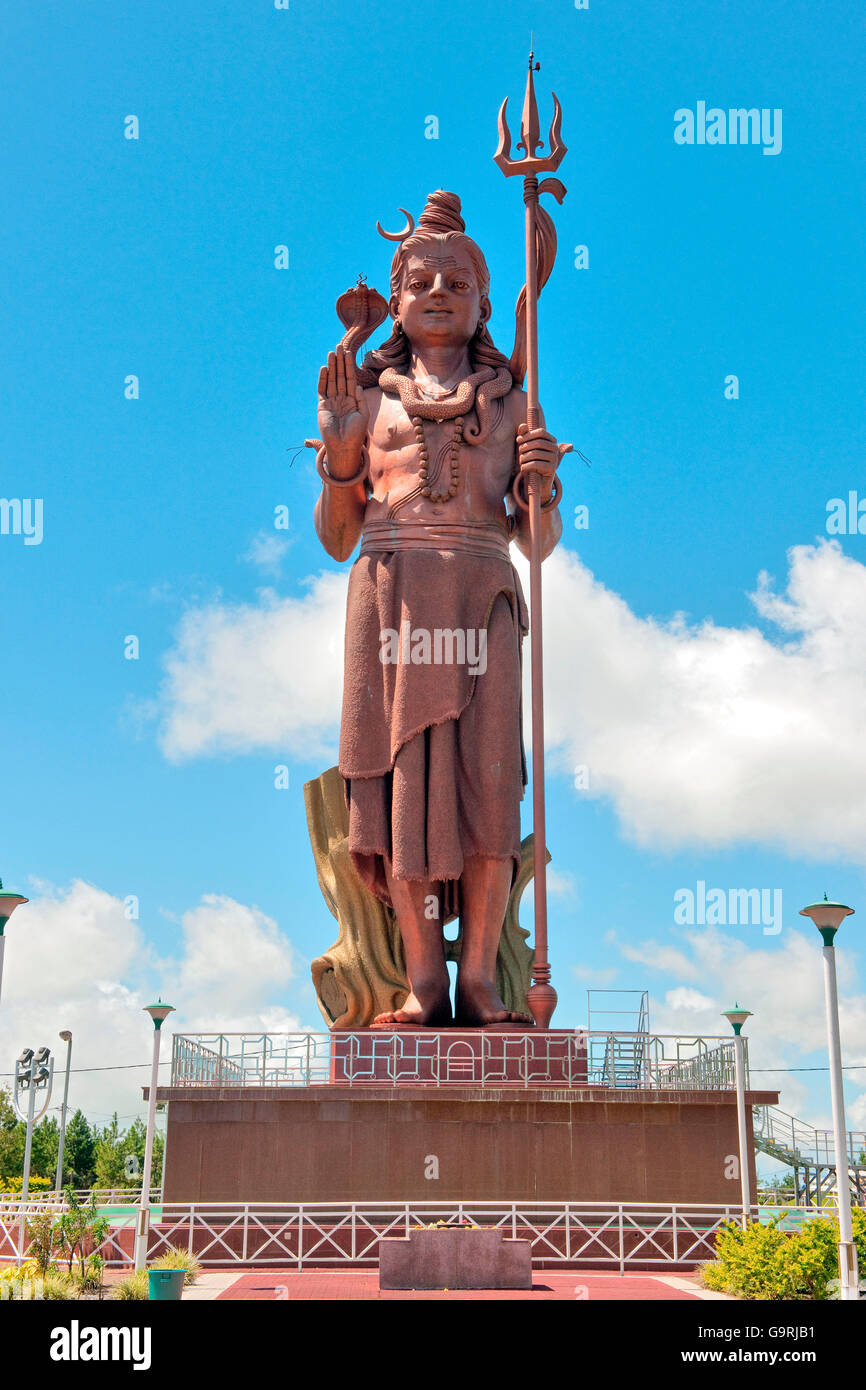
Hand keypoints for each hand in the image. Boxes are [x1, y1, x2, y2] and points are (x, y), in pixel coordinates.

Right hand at [317, 345, 369, 471]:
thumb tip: (356, 385)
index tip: (349, 353)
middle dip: (340, 362)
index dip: (349, 366)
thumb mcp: (363, 415)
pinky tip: (324, 368)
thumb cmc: (356, 433)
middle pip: (340, 376)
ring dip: (331, 367)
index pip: (350, 379)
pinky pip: (322, 390)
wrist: (344, 446)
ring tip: (332, 353)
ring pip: (331, 380)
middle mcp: (342, 398)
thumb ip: (360, 399)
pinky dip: (323, 379)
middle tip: (339, 346)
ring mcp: (332, 401)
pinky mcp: (322, 406)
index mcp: (353, 399)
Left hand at [516, 423, 570, 500]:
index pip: (541, 432)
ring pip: (536, 453)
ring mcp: (555, 458)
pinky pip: (536, 464)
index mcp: (551, 440)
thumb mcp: (526, 448)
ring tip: (520, 462)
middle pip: (538, 442)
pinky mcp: (552, 469)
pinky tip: (522, 469)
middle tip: (518, 453)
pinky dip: (526, 466)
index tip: (518, 440)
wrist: (537, 481)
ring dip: (524, 457)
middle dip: (525, 447)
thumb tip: (522, 426)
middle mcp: (555, 448)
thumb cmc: (530, 461)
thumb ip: (524, 436)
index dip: (528, 435)